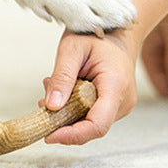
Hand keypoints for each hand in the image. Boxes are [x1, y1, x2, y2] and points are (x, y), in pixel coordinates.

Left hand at [41, 27, 139, 144]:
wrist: (118, 31)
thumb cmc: (95, 34)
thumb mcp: (71, 49)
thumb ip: (62, 77)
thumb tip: (51, 106)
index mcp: (116, 86)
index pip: (97, 125)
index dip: (72, 135)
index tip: (48, 136)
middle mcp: (123, 100)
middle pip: (90, 127)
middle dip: (63, 120)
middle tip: (43, 97)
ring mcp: (121, 105)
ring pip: (88, 122)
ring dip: (66, 111)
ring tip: (53, 84)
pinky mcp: (115, 105)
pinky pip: (91, 114)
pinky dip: (73, 107)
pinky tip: (65, 88)